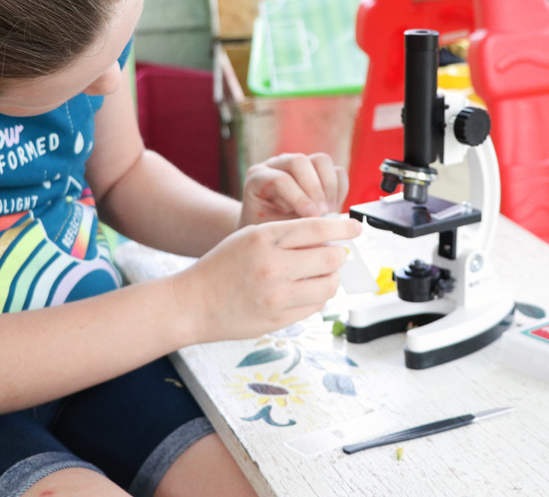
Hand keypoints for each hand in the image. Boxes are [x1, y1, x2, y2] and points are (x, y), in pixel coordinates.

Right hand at [173, 217, 361, 341]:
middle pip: (330, 259)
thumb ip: (287, 235)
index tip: (355, 229)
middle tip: (333, 254)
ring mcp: (277, 296)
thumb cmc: (221, 266)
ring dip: (330, 279)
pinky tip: (304, 291)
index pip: (317, 229)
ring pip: (328, 286)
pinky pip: (315, 307)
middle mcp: (273, 266)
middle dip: (337, 256)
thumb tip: (328, 238)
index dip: (343, 229)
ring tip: (318, 275)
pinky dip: (316, 298)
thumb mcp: (250, 237)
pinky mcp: (278, 319)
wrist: (193, 303)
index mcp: (264, 239)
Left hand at [239, 152, 348, 226]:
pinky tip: (333, 208)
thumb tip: (316, 230)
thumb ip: (289, 226)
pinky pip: (337, 171)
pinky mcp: (318, 171)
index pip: (280, 179)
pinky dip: (340, 189)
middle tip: (322, 213)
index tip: (311, 217)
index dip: (299, 198)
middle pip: (300, 161)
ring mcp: (299, 165)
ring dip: (330, 187)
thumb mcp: (271, 231)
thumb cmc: (267, 232)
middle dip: (315, 188)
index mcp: (258, 178)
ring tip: (329, 211)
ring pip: (321, 161)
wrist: (270, 231)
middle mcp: (277, 165)